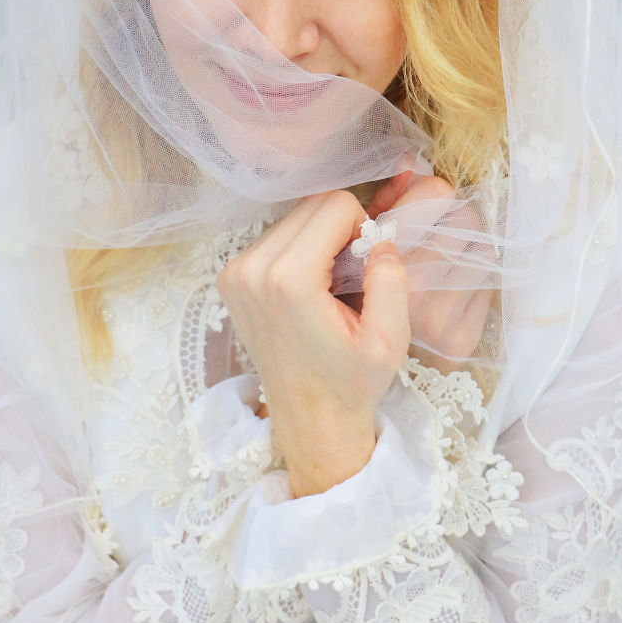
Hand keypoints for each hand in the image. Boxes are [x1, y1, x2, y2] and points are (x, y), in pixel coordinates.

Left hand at [216, 189, 410, 495]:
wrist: (310, 418)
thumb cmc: (352, 382)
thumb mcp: (390, 340)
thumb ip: (392, 282)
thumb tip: (381, 241)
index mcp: (290, 279)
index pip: (336, 204)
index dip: (363, 228)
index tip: (366, 267)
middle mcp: (252, 269)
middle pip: (311, 204)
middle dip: (340, 228)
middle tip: (352, 274)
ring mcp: (235, 273)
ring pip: (292, 217)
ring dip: (319, 238)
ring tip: (331, 284)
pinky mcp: (229, 278)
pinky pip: (274, 236)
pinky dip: (298, 249)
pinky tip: (309, 288)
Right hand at [365, 172, 493, 370]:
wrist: (355, 382)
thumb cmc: (354, 305)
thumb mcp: (357, 253)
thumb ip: (386, 206)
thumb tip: (411, 162)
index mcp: (380, 263)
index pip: (433, 199)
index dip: (432, 191)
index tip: (426, 198)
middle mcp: (413, 291)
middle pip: (465, 219)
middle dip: (455, 216)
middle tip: (439, 226)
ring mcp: (442, 319)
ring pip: (482, 251)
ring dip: (468, 247)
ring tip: (445, 257)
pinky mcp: (462, 342)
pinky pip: (487, 285)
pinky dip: (474, 278)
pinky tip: (452, 284)